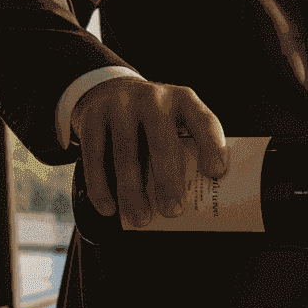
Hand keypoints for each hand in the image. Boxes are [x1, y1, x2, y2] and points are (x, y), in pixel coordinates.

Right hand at [71, 77, 228, 227]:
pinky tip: (108, 208)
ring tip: (141, 219)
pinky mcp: (91, 116)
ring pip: (125, 154)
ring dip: (132, 192)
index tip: (216, 173)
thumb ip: (188, 149)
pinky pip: (94, 156)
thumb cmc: (154, 120)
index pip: (203, 121)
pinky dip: (100, 186)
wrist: (108, 88)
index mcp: (184, 100)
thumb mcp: (176, 121)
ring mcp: (119, 104)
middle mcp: (153, 98)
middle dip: (168, 181)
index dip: (212, 146)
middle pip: (162, 143)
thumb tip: (201, 200)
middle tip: (173, 212)